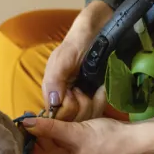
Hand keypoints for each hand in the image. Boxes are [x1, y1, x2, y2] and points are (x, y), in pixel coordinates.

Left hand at [24, 117, 134, 153]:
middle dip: (42, 139)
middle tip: (36, 118)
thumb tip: (26, 123)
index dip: (31, 141)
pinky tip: (63, 127)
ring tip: (49, 120)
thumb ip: (50, 128)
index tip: (26, 123)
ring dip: (53, 138)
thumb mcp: (76, 131)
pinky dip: (64, 141)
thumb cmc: (109, 139)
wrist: (139, 141)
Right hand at [42, 1, 112, 121]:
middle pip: (72, 120)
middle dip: (82, 107)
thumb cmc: (77, 42)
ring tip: (95, 89)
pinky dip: (100, 102)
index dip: (68, 109)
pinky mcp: (91, 100)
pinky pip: (95, 112)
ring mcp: (78, 101)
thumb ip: (56, 79)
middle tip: (86, 90)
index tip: (75, 94)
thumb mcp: (64, 58)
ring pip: (84, 118)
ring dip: (93, 104)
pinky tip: (102, 91)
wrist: (98, 33)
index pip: (57, 116)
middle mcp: (63, 100)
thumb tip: (53, 102)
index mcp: (52, 92)